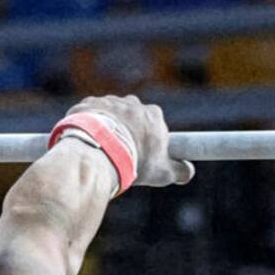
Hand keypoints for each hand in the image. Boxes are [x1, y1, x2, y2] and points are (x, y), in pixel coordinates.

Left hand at [64, 94, 193, 187]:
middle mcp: (132, 103)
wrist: (99, 152)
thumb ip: (179, 171)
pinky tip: (85, 141)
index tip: (140, 152)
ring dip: (106, 128)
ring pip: (109, 114)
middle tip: (119, 153)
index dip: (148, 139)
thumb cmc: (134, 161)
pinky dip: (87, 125)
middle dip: (127, 132)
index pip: (154, 124)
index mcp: (153, 115)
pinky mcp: (87, 104)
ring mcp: (108, 101)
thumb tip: (188, 171)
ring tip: (100, 150)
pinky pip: (88, 113)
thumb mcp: (162, 173)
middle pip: (131, 117)